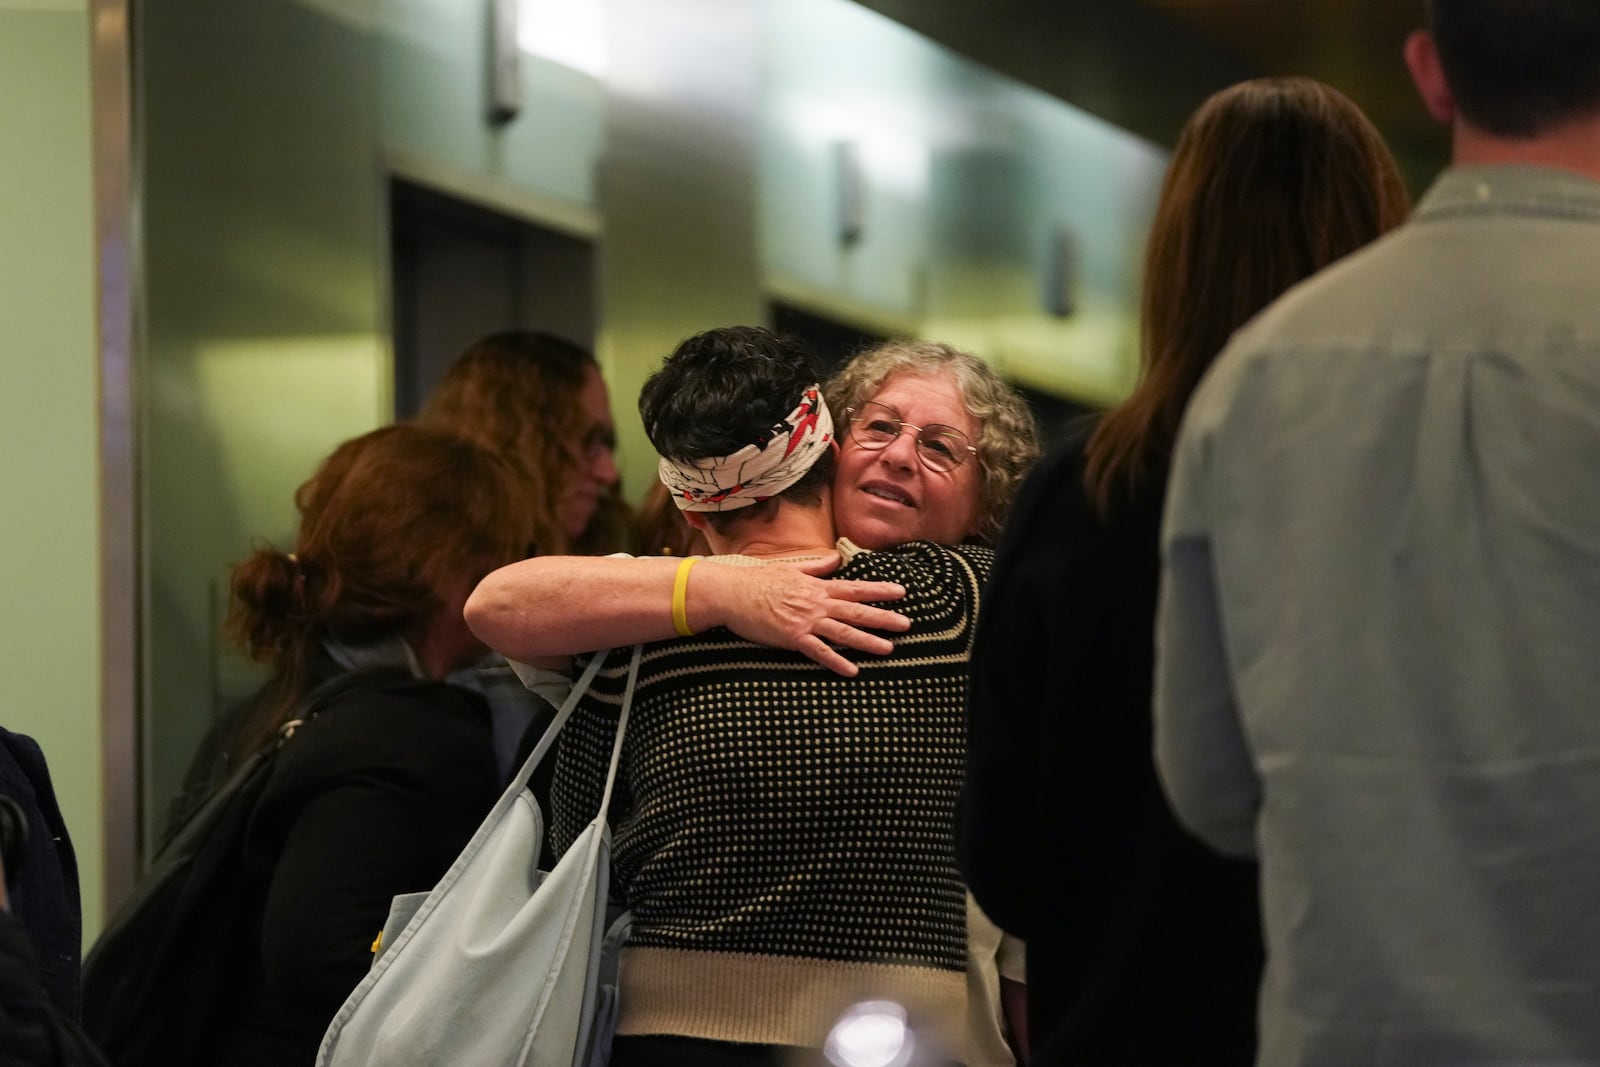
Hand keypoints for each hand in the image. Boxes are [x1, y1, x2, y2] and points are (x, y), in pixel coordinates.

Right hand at [708, 554, 908, 676]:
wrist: (732, 592)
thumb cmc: (757, 580)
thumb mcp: (790, 568)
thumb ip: (816, 567)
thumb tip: (836, 558)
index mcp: (817, 587)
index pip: (855, 588)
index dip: (880, 590)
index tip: (902, 592)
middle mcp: (816, 603)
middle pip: (856, 611)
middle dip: (883, 618)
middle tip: (907, 624)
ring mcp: (806, 621)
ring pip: (843, 632)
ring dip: (868, 641)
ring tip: (889, 648)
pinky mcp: (793, 638)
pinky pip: (819, 652)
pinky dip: (837, 661)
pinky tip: (853, 670)